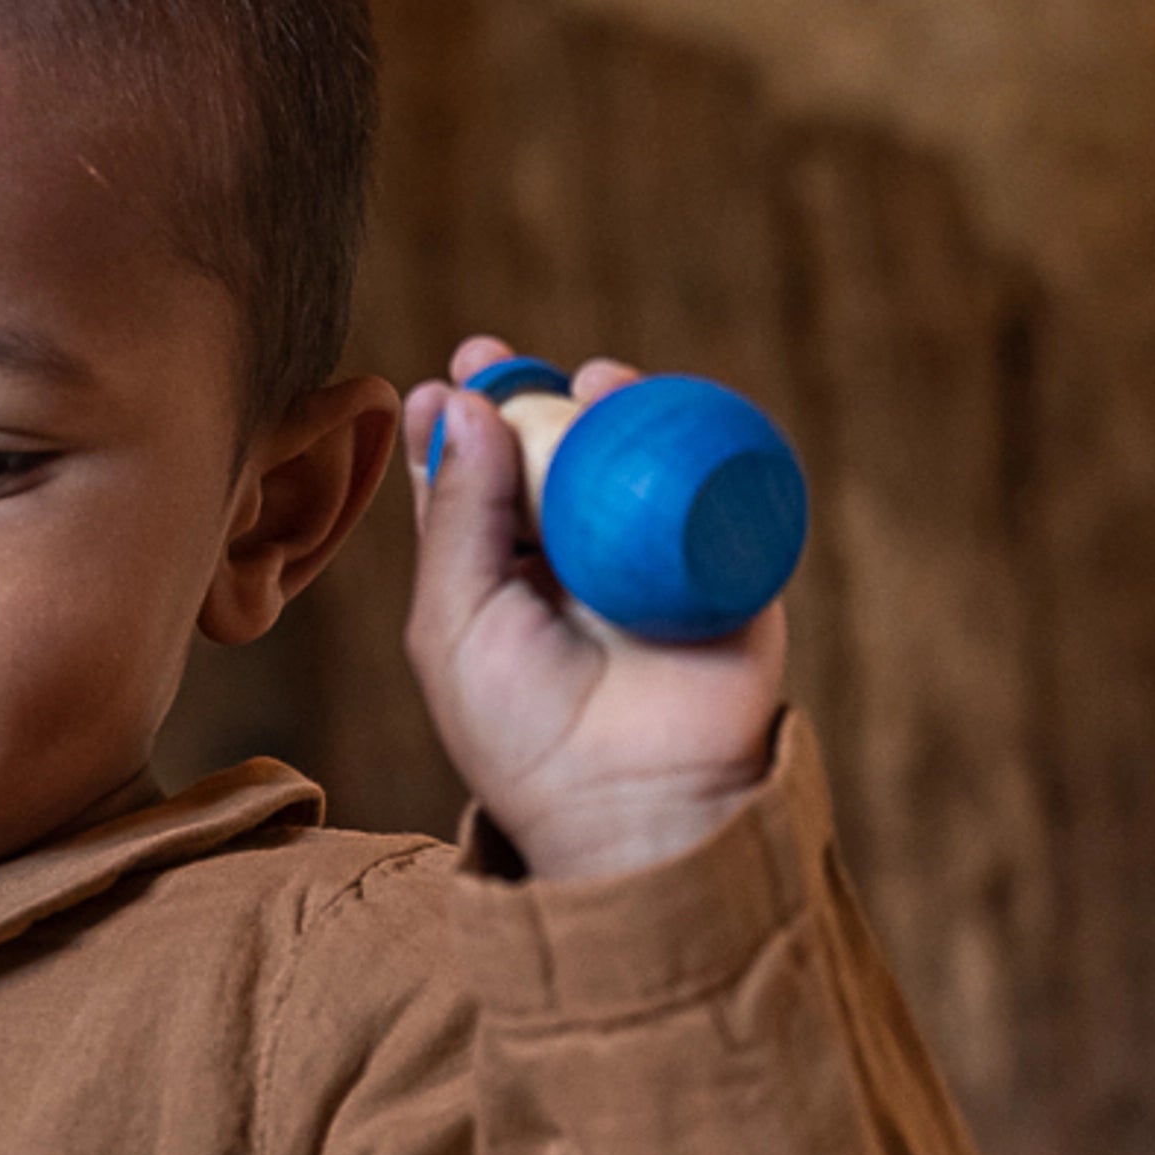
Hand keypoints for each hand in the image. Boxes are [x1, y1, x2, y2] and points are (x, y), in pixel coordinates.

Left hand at [403, 336, 788, 879]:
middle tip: (490, 355)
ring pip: (624, 457)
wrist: (632, 800)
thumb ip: (456, 518)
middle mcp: (571, 561)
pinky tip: (633, 401)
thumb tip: (465, 405)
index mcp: (499, 579)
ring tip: (577, 380)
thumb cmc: (523, 729)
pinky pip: (703, 478)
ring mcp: (646, 558)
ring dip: (598, 404)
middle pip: (547, 454)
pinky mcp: (716, 560)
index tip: (439, 387)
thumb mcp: (455, 622)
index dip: (456, 429)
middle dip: (519, 395)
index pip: (472, 486)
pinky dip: (679, 429)